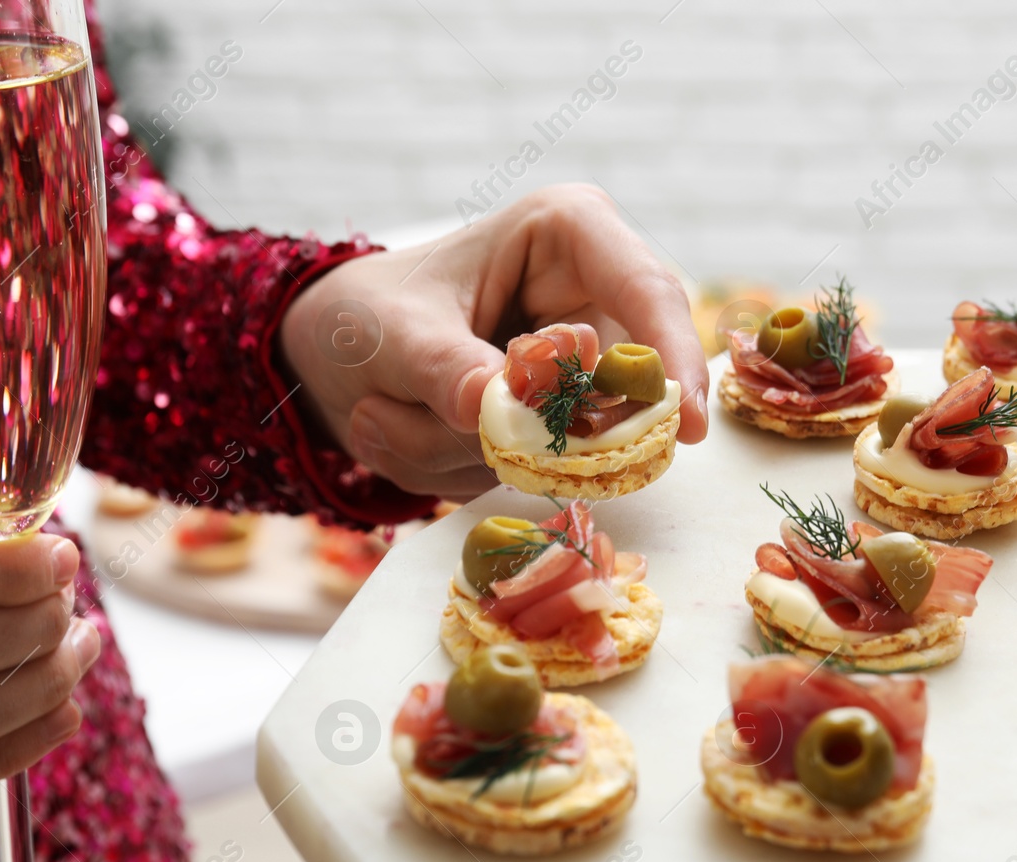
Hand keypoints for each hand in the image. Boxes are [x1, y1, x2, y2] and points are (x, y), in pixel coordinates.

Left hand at [280, 183, 709, 498]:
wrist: (334, 356)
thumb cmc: (368, 312)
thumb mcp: (390, 331)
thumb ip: (445, 366)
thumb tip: (496, 406)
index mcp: (569, 234)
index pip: (647, 291)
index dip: (672, 359)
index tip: (682, 427)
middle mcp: (591, 299)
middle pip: (619, 387)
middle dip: (530, 429)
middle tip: (442, 424)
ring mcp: (579, 371)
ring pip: (570, 445)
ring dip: (466, 452)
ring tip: (389, 413)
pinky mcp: (557, 425)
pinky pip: (536, 471)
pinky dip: (461, 468)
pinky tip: (410, 429)